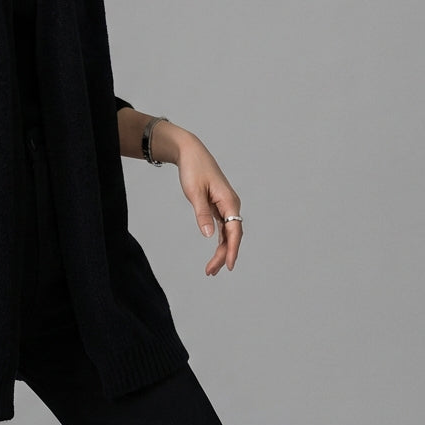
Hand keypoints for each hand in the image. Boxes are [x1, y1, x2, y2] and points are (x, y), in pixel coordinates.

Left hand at [170, 129, 243, 275]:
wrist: (190, 152)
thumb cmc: (193, 168)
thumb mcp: (194, 192)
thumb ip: (202, 213)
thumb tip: (209, 235)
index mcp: (229, 201)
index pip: (234, 230)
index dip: (232, 249)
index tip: (228, 265)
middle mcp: (231, 204)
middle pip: (232, 235)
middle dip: (224, 255)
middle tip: (211, 272)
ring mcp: (226, 205)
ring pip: (228, 233)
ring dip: (221, 250)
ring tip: (211, 269)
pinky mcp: (219, 205)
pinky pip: (223, 227)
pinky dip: (219, 240)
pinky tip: (216, 252)